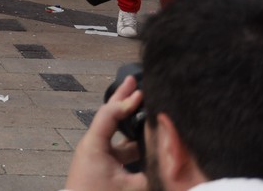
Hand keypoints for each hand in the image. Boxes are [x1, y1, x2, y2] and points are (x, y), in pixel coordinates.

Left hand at [63, 74, 145, 190]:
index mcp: (94, 144)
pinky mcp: (99, 161)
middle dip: (123, 98)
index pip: (110, 114)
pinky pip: (117, 144)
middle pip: (110, 115)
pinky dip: (130, 137)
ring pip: (115, 130)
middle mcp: (93, 144)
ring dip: (129, 119)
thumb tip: (170, 164)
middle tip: (134, 82)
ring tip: (143, 103)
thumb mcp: (130, 188)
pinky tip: (143, 134)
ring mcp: (95, 152)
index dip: (127, 102)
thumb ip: (152, 174)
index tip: (142, 94)